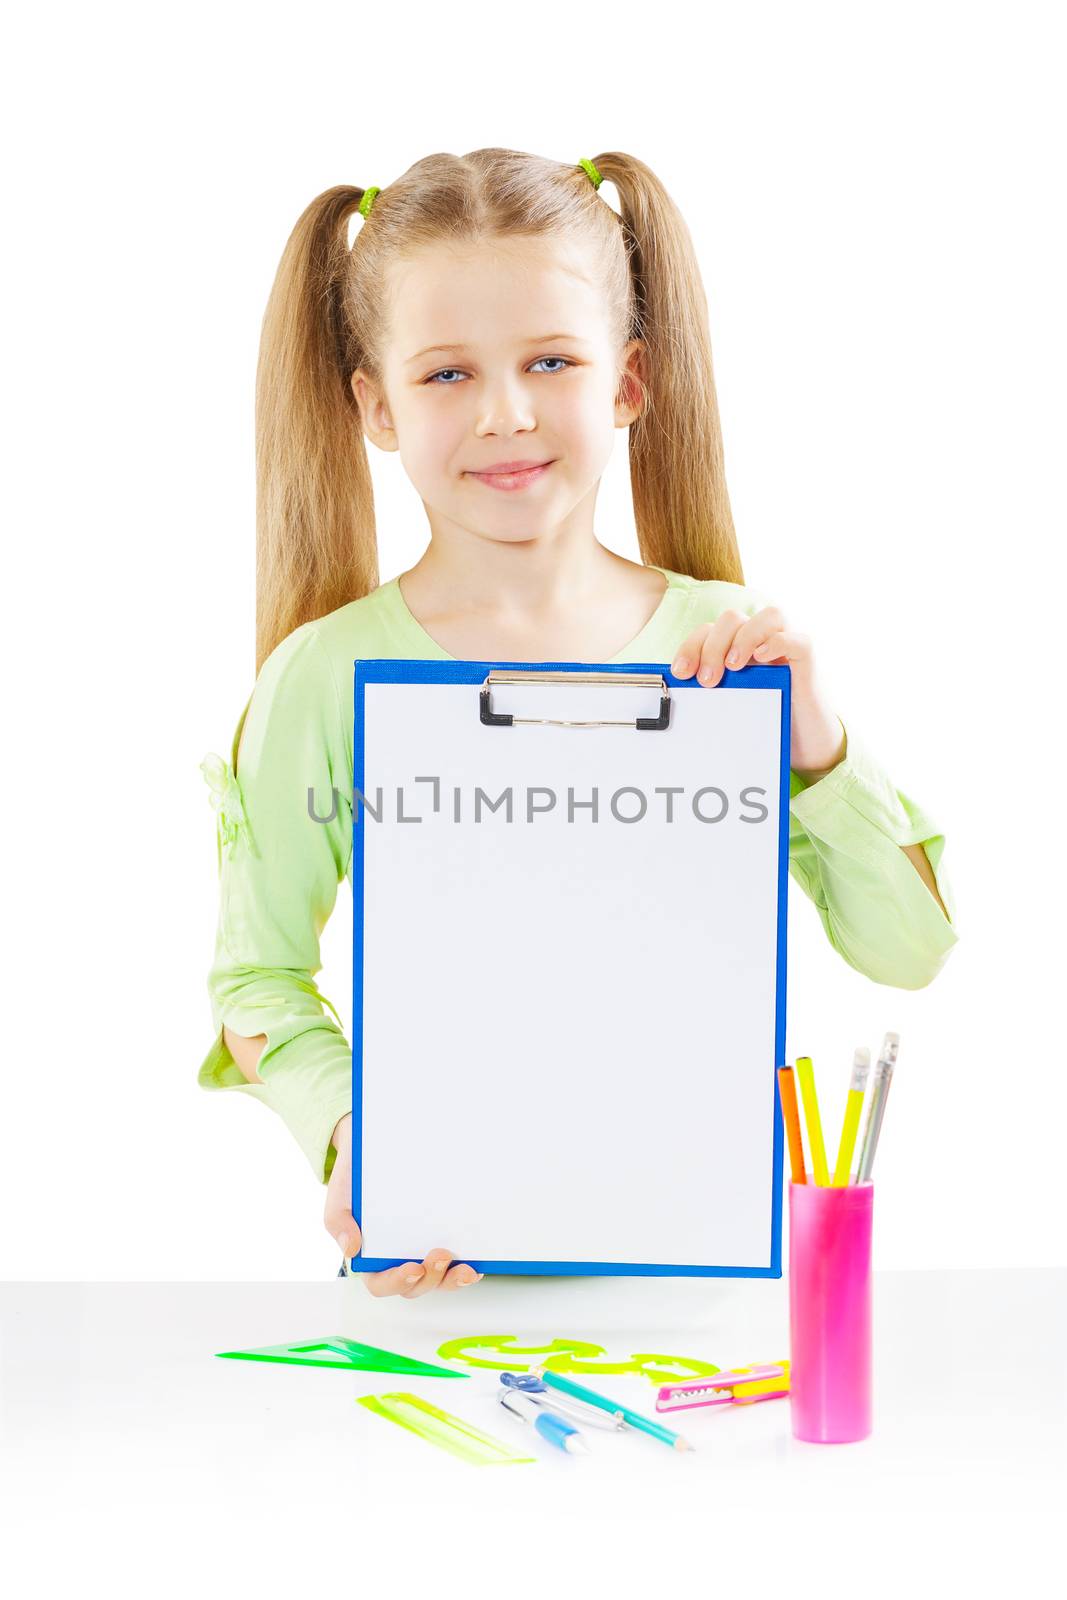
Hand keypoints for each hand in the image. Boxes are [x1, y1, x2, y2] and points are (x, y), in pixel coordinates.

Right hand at [324, 1114, 483, 1296]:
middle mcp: (397, 1260)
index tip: (413, 1268)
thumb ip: (338, 1221)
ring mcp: (420, 1250)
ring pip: (438, 1279)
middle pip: (415, 1286)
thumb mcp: (340, 1196)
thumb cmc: (355, 1177)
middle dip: (431, 1278)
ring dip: (452, 1280)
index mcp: (370, 1258)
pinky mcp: (439, 1236)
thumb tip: (351, 1248)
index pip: (381, 1283)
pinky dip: (465, 1266)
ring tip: (466, 1269)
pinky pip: (453, 1261)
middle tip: (441, 1255)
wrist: (374, 1147)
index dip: (398, 1282)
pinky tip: (477, 1262)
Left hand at [670, 605, 846, 776]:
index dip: (691, 646)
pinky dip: (777, 643)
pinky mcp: (807, 659)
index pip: (709, 631)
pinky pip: (797, 639)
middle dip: (713, 646)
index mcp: (736, 645)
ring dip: (744, 638)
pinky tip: (761, 659)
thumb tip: (678, 685)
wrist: (801, 741)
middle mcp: (761, 638)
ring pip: (769, 616)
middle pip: (733, 619)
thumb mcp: (730, 701)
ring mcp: (786, 645)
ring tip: (733, 667)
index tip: (680, 673)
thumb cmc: (763, 717)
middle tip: (707, 680)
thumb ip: (712, 686)